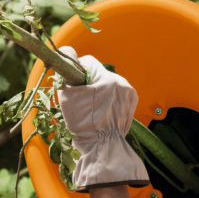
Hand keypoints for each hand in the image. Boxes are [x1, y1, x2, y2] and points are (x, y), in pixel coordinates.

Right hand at [56, 47, 149, 191]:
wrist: (103, 148)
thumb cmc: (83, 123)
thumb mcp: (69, 96)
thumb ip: (67, 72)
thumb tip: (67, 49)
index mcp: (107, 79)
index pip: (88, 62)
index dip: (76, 71)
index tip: (72, 84)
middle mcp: (122, 83)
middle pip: (99, 74)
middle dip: (88, 83)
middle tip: (81, 100)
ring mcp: (129, 94)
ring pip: (108, 84)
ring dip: (99, 91)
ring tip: (92, 110)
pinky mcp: (132, 104)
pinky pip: (116, 95)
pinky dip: (108, 100)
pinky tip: (102, 113)